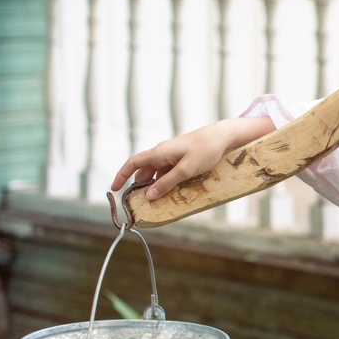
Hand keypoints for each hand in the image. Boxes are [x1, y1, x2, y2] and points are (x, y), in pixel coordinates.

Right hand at [110, 116, 274, 199]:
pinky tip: (171, 192)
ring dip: (154, 184)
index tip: (114, 188)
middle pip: (144, 170)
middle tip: (138, 202)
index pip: (133, 163)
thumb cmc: (206, 150)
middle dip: (139, 185)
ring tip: (154, 200)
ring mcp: (173, 155)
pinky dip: (166, 182)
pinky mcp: (183, 158)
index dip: (121, 175)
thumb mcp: (186, 170)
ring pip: (157, 172)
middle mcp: (163, 153)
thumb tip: (149, 195)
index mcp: (159, 152)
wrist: (223, 136)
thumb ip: (167, 183)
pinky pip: (169, 171)